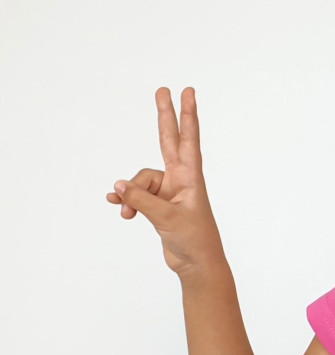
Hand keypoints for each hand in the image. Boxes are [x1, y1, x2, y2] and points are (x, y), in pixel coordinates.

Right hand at [106, 87, 225, 276]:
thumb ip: (141, 199)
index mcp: (190, 178)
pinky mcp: (160, 206)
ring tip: (127, 212)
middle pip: (168, 140)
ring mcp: (169, 192)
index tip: (188, 92)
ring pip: (140, 181)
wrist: (197, 265)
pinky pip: (137, 195)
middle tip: (163, 89)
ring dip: (131, 195)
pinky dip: (127, 201)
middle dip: (164, 116)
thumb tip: (118, 187)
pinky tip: (117, 206)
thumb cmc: (194, 241)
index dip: (187, 115)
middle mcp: (180, 180)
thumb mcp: (166, 218)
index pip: (188, 139)